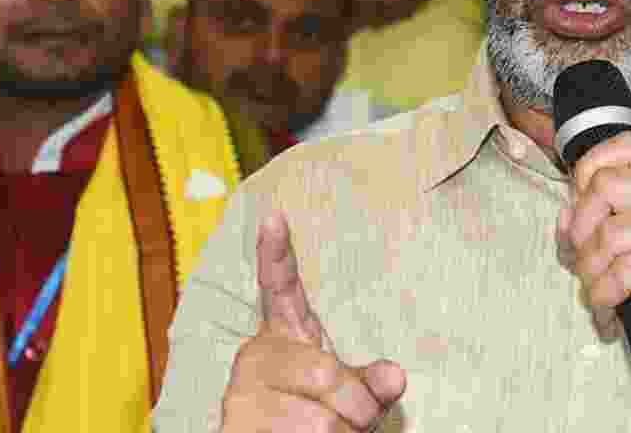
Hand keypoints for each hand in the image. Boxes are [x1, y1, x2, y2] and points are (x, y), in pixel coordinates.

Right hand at [221, 213, 405, 431]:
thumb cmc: (315, 422)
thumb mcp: (350, 398)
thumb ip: (371, 382)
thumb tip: (395, 375)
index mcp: (285, 337)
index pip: (280, 289)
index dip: (277, 254)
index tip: (275, 218)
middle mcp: (256, 356)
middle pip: (327, 375)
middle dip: (356, 408)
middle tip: (355, 421)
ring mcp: (241, 392)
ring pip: (319, 420)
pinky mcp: (235, 425)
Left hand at [557, 133, 630, 403]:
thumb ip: (600, 222)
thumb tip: (564, 214)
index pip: (621, 147)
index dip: (586, 177)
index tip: (583, 214)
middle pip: (606, 186)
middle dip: (581, 232)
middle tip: (587, 265)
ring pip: (610, 234)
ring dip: (591, 273)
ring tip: (600, 295)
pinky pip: (624, 272)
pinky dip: (604, 297)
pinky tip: (610, 314)